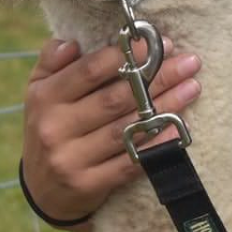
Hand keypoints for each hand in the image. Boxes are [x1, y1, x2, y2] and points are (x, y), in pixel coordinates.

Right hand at [20, 35, 201, 225]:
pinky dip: (156, 144)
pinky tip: (178, 128)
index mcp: (45, 98)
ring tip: (191, 88)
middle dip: (157, 77)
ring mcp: (72, 159)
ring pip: (127, 128)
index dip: (128, 55)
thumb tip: (71, 42)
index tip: (160, 43)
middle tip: (188, 62)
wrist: (42, 188)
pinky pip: (130, 161)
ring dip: (165, 107)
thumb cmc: (49, 126)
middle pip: (115, 98)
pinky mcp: (88, 185)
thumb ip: (53, 62)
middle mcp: (55, 128)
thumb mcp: (39, 91)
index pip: (90, 71)